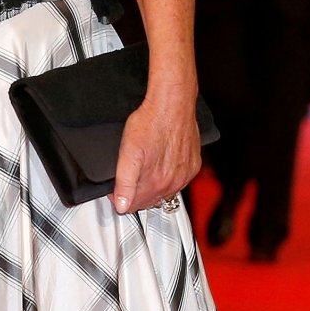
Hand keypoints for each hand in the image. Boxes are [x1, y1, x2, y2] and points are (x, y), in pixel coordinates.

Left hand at [111, 90, 201, 215]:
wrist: (172, 105)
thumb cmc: (151, 123)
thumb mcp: (128, 153)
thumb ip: (124, 182)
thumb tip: (121, 205)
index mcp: (156, 183)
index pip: (133, 206)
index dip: (120, 198)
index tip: (116, 187)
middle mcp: (173, 183)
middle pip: (149, 201)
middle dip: (136, 193)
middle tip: (129, 175)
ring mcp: (185, 175)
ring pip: (164, 192)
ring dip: (152, 185)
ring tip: (145, 167)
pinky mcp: (193, 165)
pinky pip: (178, 180)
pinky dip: (168, 176)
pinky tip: (162, 163)